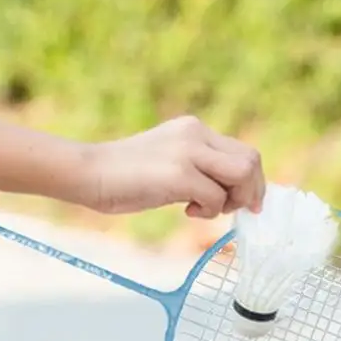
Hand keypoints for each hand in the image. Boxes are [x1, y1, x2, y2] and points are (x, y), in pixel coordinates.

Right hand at [77, 116, 264, 218]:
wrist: (88, 172)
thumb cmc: (125, 176)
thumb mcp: (169, 161)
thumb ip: (198, 167)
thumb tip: (232, 193)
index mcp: (194, 129)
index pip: (243, 151)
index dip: (252, 181)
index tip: (245, 203)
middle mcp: (195, 133)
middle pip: (251, 160)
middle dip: (251, 191)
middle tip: (232, 210)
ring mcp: (188, 151)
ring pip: (242, 174)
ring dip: (234, 200)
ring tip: (206, 209)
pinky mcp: (179, 173)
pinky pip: (216, 197)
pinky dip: (209, 212)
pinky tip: (186, 211)